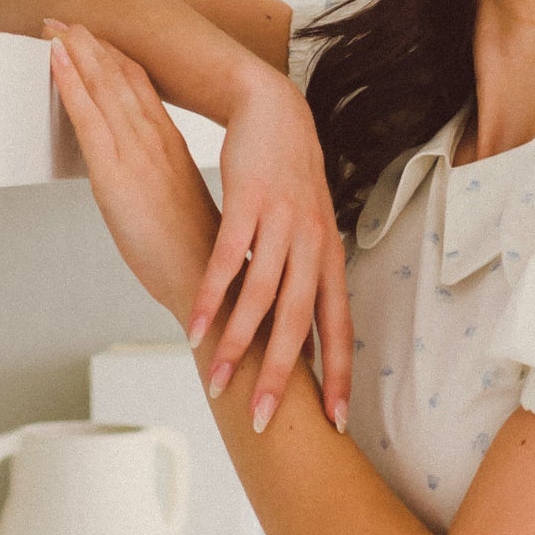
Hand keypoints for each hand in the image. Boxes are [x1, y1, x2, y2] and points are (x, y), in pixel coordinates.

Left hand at [45, 21, 220, 324]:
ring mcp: (138, 157)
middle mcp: (158, 144)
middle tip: (67, 16)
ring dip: (78, 52)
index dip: (118, 58)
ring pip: (104, 89)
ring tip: (57, 24)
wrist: (214, 290)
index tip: (98, 37)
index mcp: (175, 150)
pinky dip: (72, 83)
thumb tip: (147, 184)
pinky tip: (57, 58)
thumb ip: (165, 186)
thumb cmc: (201, 261)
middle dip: (93, 44)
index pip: (143, 90)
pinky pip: (89, 118)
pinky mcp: (116, 178)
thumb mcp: (182, 210)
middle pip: (122, 79)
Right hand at [175, 59, 352, 434]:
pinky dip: (210, 297)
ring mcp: (282, 225)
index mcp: (331, 259)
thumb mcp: (310, 232)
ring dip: (236, 344)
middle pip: (299, 322)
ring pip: (260, 297)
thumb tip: (300, 331)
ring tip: (217, 381)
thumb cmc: (290, 180)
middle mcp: (313, 246)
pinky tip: (193, 327)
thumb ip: (304, 279)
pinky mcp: (248, 204)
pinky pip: (226, 261)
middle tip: (264, 420)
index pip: (340, 328)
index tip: (337, 421)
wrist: (276, 113)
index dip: (340, 375)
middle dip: (282, 376)